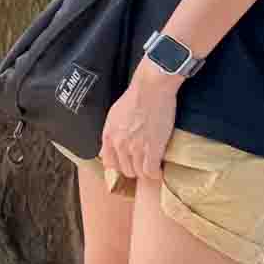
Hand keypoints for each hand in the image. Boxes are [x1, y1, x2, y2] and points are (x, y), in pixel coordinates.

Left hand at [100, 60, 180, 179]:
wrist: (152, 89)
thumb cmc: (135, 98)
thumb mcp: (114, 116)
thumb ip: (110, 135)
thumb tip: (104, 152)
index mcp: (109, 136)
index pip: (109, 163)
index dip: (120, 167)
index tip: (128, 166)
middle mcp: (119, 144)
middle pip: (125, 170)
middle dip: (134, 170)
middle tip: (143, 165)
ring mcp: (135, 147)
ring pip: (138, 172)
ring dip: (145, 173)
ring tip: (152, 167)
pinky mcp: (152, 148)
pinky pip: (151, 171)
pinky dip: (155, 173)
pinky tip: (158, 170)